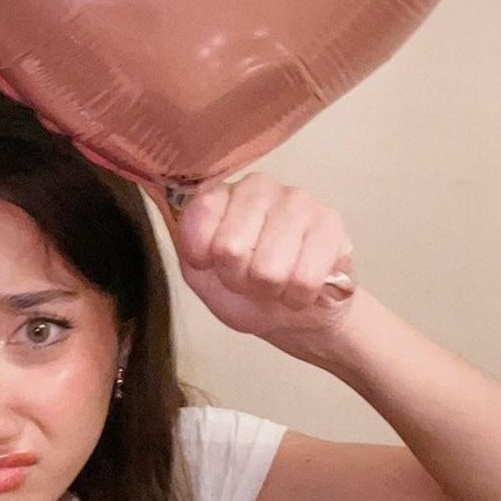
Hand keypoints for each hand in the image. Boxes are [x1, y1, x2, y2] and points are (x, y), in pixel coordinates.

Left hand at [145, 173, 359, 355]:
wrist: (295, 314)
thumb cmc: (246, 292)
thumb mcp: (201, 275)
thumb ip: (185, 245)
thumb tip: (168, 206)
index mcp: (219, 194)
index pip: (198, 218)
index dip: (204, 260)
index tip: (214, 267)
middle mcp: (257, 186)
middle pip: (230, 248)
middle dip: (239, 279)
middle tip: (250, 279)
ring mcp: (297, 200)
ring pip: (269, 267)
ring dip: (271, 290)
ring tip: (277, 283)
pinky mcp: (331, 224)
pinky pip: (305, 278)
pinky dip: (299, 296)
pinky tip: (301, 287)